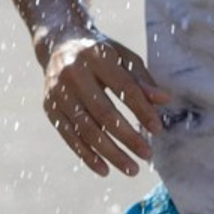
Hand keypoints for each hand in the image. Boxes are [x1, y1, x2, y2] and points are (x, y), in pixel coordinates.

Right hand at [42, 31, 171, 176]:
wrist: (59, 43)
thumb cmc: (100, 52)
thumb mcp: (123, 56)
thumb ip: (142, 79)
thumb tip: (164, 100)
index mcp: (96, 56)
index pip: (124, 88)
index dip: (142, 110)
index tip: (158, 130)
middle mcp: (73, 73)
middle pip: (104, 113)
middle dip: (128, 137)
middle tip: (147, 155)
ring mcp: (58, 92)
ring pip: (86, 129)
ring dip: (109, 153)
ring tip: (131, 169)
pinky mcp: (49, 108)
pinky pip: (69, 136)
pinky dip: (86, 155)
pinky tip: (104, 169)